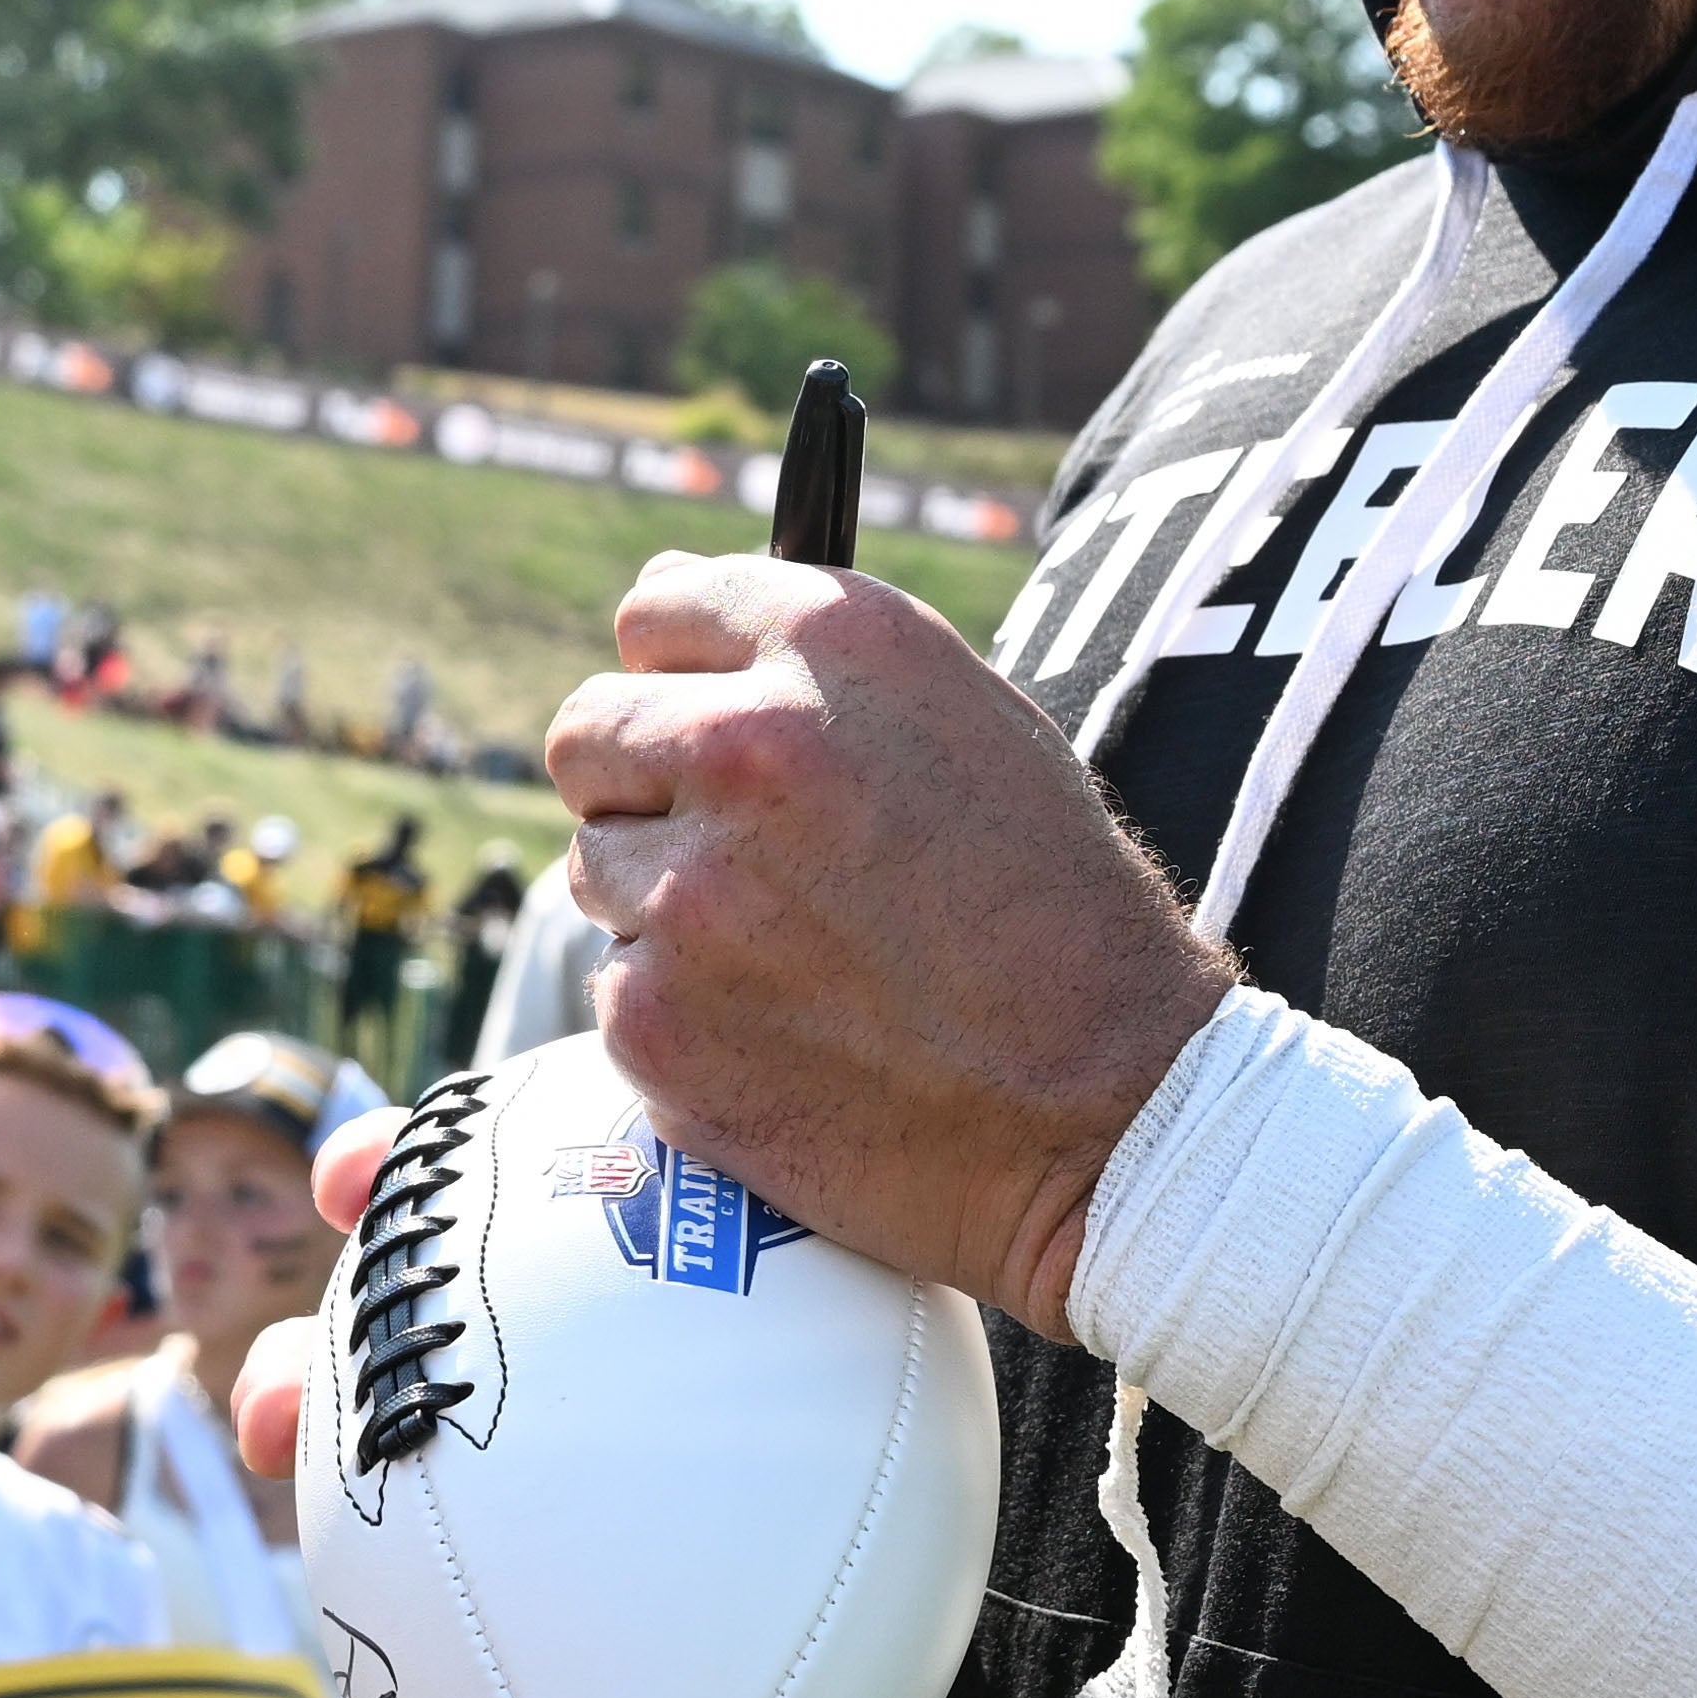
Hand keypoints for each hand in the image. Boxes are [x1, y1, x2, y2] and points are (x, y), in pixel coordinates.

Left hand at [542, 552, 1229, 1338]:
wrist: (1107, 1109)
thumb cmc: (1058, 910)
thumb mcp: (976, 725)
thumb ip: (817, 665)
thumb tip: (665, 588)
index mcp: (831, 644)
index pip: (655, 607)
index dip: (682, 675)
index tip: (707, 720)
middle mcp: (744, 744)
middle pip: (589, 730)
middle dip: (641, 781)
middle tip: (727, 848)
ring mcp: (687, 888)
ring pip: (598, 864)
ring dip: (661, 900)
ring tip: (787, 952)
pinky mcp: (653, 1017)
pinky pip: (618, 985)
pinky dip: (678, 1011)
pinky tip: (782, 1032)